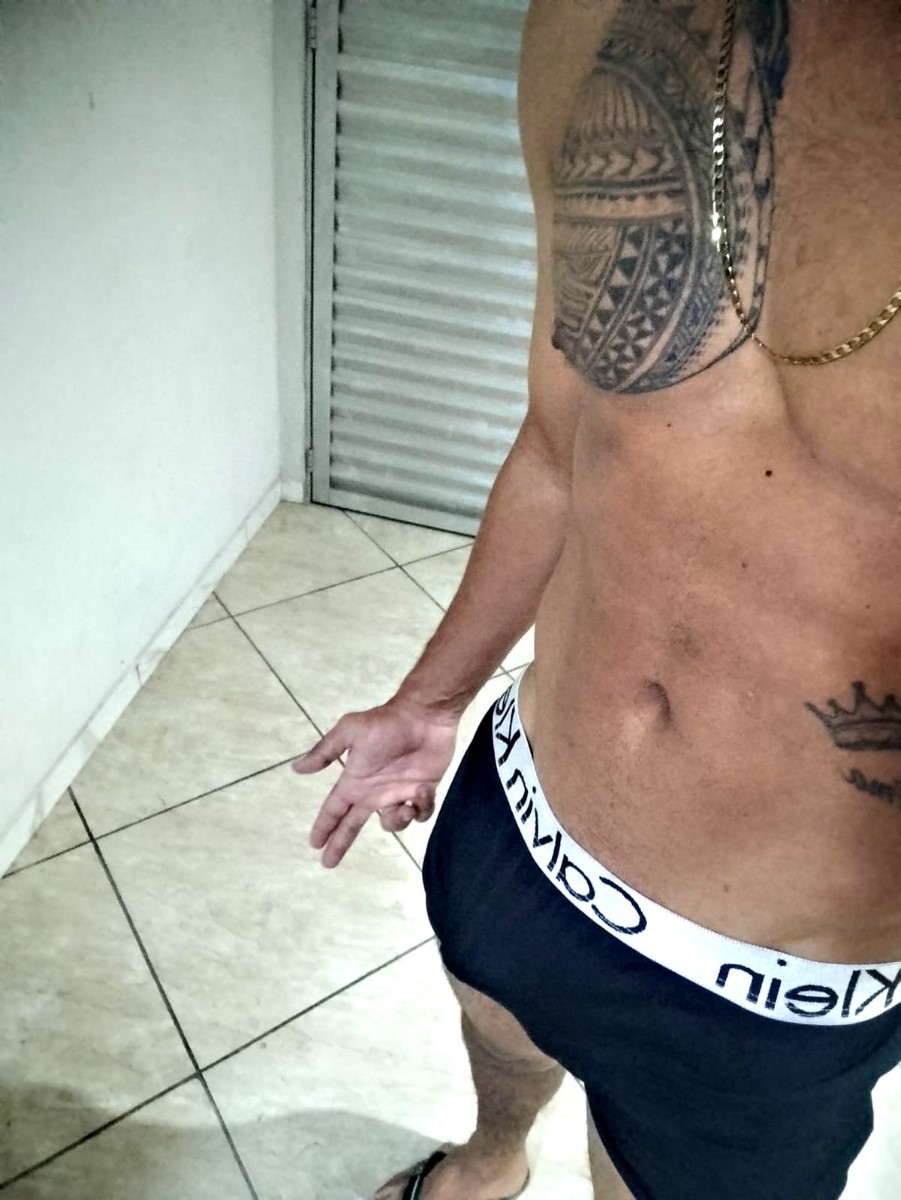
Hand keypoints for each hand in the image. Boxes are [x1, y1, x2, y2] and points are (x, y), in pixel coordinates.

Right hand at [293, 697, 459, 867]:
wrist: (423, 717)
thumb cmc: (386, 724)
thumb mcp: (350, 731)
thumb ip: (325, 752)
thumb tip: (296, 768)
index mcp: (355, 781)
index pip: (334, 808)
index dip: (324, 826)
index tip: (314, 845)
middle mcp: (374, 791)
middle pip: (353, 825)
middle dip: (340, 843)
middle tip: (328, 863)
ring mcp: (398, 793)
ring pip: (393, 823)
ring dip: (396, 820)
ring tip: (404, 803)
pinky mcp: (423, 791)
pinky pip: (420, 813)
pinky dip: (420, 808)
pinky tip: (421, 791)